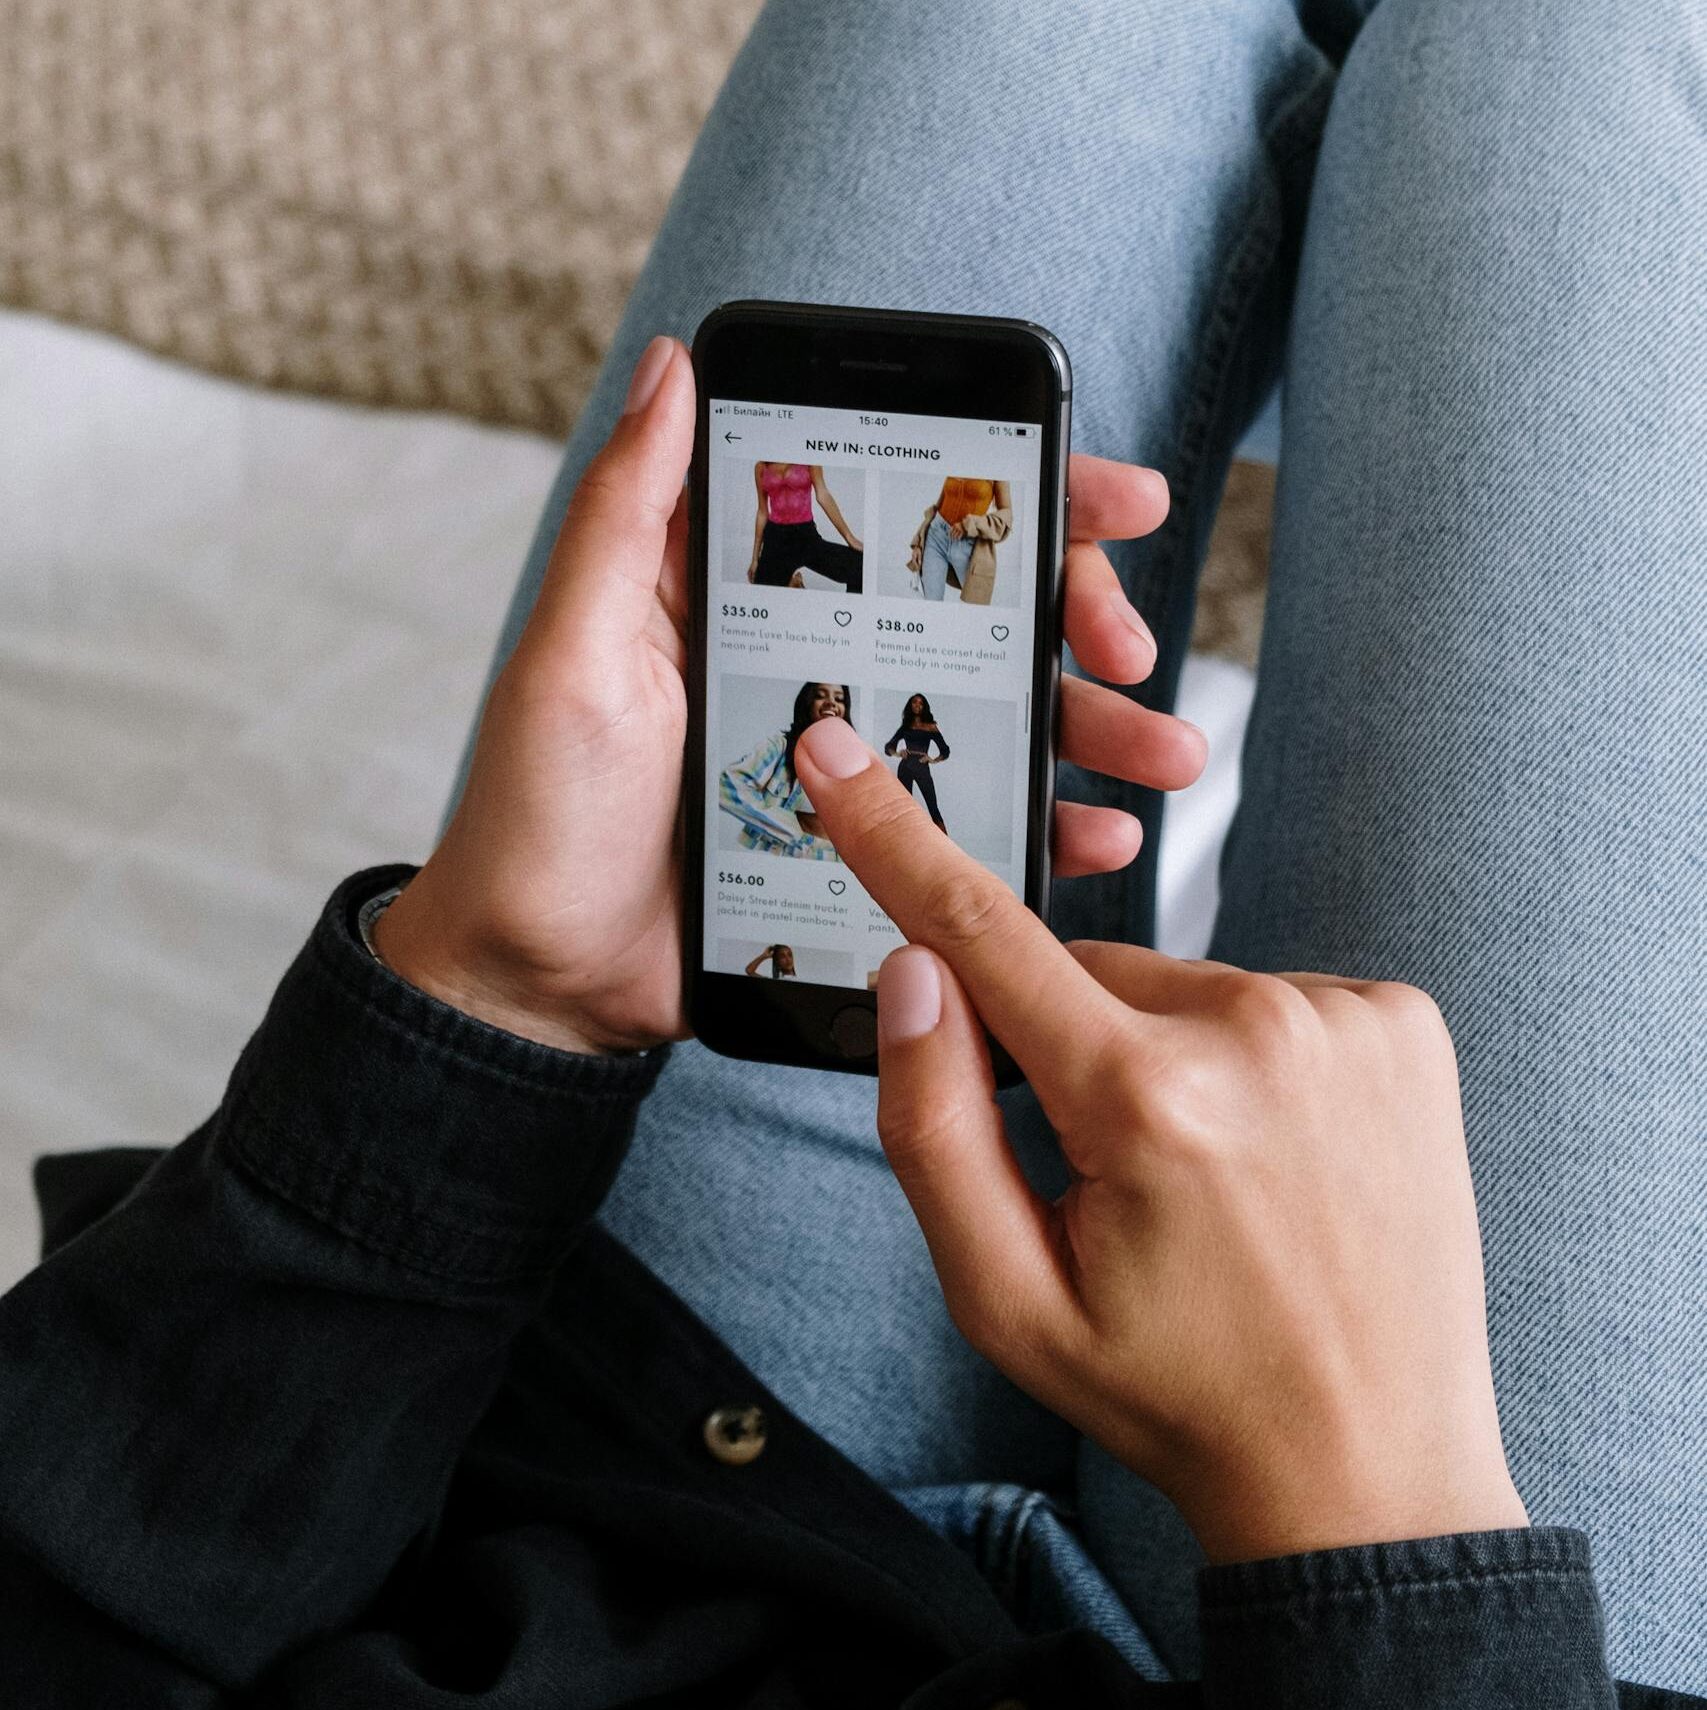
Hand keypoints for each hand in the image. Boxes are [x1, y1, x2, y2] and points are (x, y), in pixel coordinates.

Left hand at [377, 334, 1201, 1053]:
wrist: (540, 978)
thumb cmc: (540, 810)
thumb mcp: (575, 652)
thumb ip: (627, 517)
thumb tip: (672, 364)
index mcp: (758, 603)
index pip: (901, 520)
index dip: (1014, 496)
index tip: (1108, 494)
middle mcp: (821, 669)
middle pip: (978, 616)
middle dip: (1080, 617)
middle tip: (1131, 649)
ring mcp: (854, 765)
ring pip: (998, 722)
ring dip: (1095, 729)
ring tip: (1166, 752)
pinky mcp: (869, 852)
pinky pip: (975, 828)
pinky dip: (1046, 830)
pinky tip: (1096, 836)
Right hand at [794, 721, 1528, 1564]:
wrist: (1368, 1468)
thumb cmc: (1169, 1387)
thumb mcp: (1004, 1296)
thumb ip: (930, 1125)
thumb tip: (913, 972)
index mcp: (1144, 1102)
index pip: (982, 935)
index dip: (893, 838)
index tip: (837, 751)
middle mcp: (1257, 1030)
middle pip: (1084, 973)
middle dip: (1063, 1044)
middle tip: (1106, 1173)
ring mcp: (1347, 1019)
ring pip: (1177, 985)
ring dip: (1159, 1052)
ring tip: (1207, 1180)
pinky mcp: (1404, 1023)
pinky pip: (1268, 999)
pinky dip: (1244, 1055)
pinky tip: (1273, 1153)